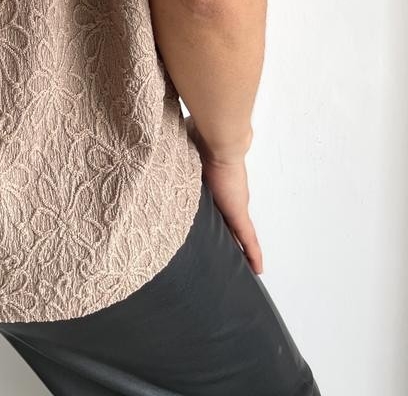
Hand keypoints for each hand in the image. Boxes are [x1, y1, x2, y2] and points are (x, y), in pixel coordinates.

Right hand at [184, 114, 263, 274]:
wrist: (216, 139)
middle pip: (223, 221)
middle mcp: (223, 194)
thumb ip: (170, 156)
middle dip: (222, 235)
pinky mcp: (238, 213)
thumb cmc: (198, 138)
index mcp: (208, 182)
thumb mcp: (179, 152)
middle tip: (217, 254)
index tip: (203, 229)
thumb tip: (151, 149)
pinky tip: (256, 269)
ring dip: (236, 247)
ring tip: (235, 266)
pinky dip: (252, 253)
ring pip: (236, 233)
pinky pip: (248, 239)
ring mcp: (233, 204)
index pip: (208, 205)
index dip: (208, 217)